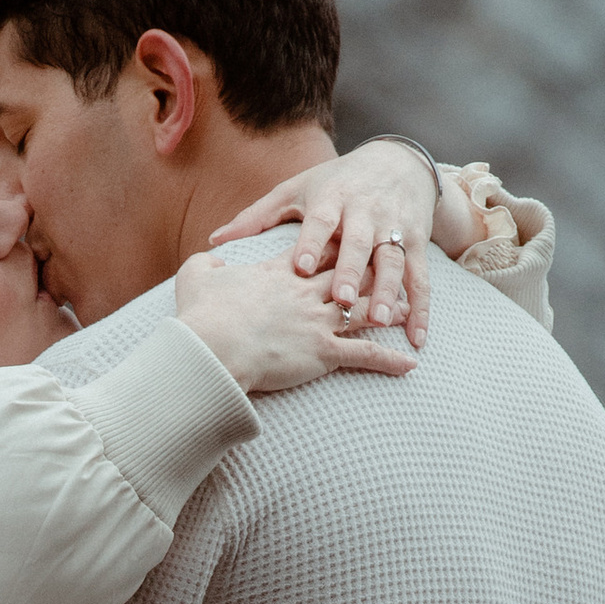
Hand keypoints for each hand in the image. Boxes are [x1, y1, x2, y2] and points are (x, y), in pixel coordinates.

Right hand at [173, 242, 419, 391]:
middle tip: (387, 267)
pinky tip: (409, 364)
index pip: (312, 253)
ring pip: (363, 310)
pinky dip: (389, 360)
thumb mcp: (195, 278)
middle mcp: (305, 291)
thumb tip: (211, 256)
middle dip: (368, 270)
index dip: (330, 246)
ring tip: (403, 310)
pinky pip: (365, 355)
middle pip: (346, 275)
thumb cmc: (201, 315)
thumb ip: (206, 263)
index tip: (345, 239)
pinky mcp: (323, 351)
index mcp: (277, 272)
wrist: (212, 347)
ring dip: (385, 310)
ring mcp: (317, 321)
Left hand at [210, 138, 467, 345]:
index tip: (298, 268)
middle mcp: (366, 212)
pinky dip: (420, 308)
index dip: (311, 243)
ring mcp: (394, 228)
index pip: (321, 221)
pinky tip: (415, 337)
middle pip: (359, 243)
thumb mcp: (297, 190)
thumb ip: (258, 216)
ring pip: (392, 261)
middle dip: (351, 270)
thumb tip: (214, 239)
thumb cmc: (336, 182)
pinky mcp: (417, 242)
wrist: (398, 162)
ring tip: (378, 320)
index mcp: (333, 198)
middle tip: (341, 299)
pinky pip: (420, 279)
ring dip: (387, 291)